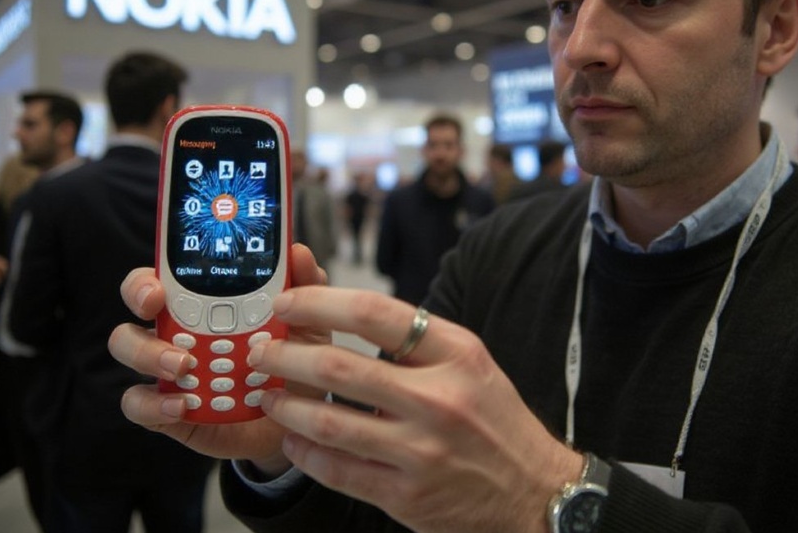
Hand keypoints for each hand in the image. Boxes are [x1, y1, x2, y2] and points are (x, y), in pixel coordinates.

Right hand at [108, 243, 331, 476]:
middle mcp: (179, 329)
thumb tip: (298, 252)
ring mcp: (168, 368)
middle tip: (158, 311)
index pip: (163, 276)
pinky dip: (153, 405)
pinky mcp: (167, 409)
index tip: (158, 287)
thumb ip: (304, 287)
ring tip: (183, 366)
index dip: (149, 277)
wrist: (297, 418)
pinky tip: (182, 406)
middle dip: (139, 301)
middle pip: (136, 305)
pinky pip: (138, 404)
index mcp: (206, 301)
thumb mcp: (307, 323)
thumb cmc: (294, 361)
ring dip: (147, 353)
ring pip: (129, 348)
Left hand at [250, 287, 581, 532]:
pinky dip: (306, 453)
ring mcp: (421, 450)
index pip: (374, 313)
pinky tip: (293, 439)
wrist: (537, 494)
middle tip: (261, 351)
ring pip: (330, 423)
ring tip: (269, 395)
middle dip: (287, 355)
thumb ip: (417, 341)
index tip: (286, 305)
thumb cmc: (496, 422)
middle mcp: (439, 399)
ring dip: (289, 406)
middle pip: (341, 366)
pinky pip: (338, 470)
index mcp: (457, 354)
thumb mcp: (472, 364)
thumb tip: (346, 313)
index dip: (319, 303)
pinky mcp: (406, 495)